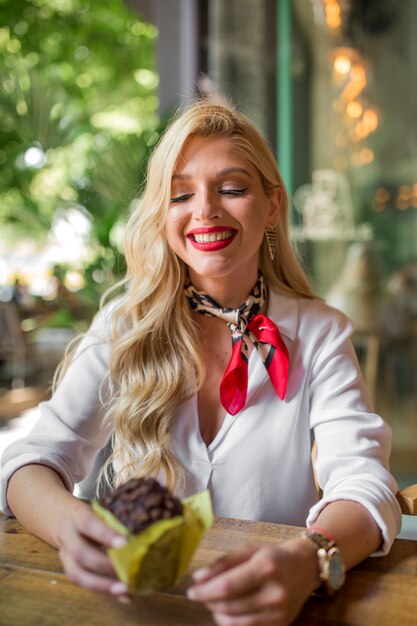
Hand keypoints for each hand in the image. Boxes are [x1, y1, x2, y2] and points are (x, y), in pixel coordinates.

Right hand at [56, 499, 129, 600]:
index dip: (106, 534)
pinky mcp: (70, 570)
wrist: (59, 517)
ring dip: (103, 585)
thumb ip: (114, 518)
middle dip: (105, 565)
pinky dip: (105, 591)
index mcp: (77, 516)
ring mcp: (66, 556)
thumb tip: (146, 528)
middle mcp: (68, 538)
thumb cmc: (88, 512)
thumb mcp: (97, 508)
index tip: (125, 543)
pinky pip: (85, 584)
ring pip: (78, 575)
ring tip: (126, 590)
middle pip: (81, 554)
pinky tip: (125, 596)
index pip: (89, 524)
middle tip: (128, 571)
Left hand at [187, 539, 318, 625]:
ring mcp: (279, 612)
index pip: (228, 586)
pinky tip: (227, 610)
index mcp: (265, 568)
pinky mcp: (280, 624)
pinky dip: (231, 621)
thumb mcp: (248, 550)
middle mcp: (275, 592)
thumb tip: (198, 578)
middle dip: (209, 602)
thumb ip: (222, 564)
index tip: (192, 591)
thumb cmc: (272, 556)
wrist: (304, 568)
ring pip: (235, 621)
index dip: (205, 592)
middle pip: (230, 606)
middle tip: (200, 594)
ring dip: (217, 613)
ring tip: (212, 602)